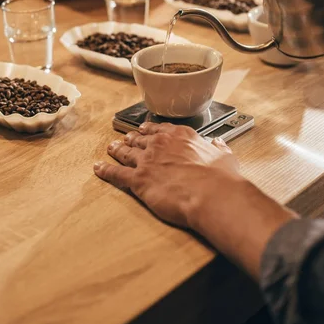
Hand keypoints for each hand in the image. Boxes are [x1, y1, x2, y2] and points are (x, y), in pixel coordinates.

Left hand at [94, 123, 295, 278]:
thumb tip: (220, 144)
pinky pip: (116, 174)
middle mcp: (161, 144)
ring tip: (111, 148)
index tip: (145, 129)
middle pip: (140, 139)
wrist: (211, 194)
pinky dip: (105, 170)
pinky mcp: (139, 180)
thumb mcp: (225, 156)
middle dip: (132, 138)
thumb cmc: (220, 178)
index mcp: (181, 136)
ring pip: (126, 152)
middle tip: (126, 138)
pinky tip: (98, 168)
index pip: (160, 129)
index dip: (150, 130)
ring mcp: (147, 160)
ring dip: (117, 150)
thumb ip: (219, 148)